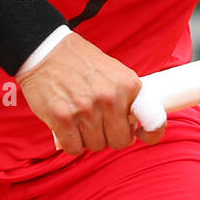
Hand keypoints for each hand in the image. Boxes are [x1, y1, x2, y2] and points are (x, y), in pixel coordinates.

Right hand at [16, 33, 165, 153]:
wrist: (46, 51)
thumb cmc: (80, 62)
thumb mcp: (114, 72)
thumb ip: (126, 97)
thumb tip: (136, 127)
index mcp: (128, 84)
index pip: (153, 119)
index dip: (152, 133)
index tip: (143, 135)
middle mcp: (110, 98)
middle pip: (120, 141)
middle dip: (111, 136)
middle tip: (100, 123)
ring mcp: (86, 110)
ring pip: (96, 146)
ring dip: (88, 138)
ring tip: (81, 119)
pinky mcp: (62, 119)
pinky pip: (74, 148)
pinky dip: (71, 142)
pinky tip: (68, 127)